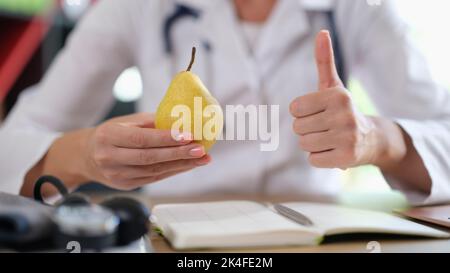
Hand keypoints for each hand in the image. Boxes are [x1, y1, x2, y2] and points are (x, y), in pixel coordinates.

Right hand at [83, 113, 209, 189]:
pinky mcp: (126, 185)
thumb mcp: (125, 122)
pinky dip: (173, 171)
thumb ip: (151, 122)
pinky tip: (188, 165)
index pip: (141, 139)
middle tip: (200, 149)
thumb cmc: (111, 134)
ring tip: (201, 158)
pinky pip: (154, 178)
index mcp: (108, 136)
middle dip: (179, 154)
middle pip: (149, 157)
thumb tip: (181, 122)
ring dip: (181, 165)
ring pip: (154, 170)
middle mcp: (110, 157)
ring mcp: (117, 175)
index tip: (188, 135)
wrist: (87, 156)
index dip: (166, 138)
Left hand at [289, 31, 384, 168]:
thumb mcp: (333, 85)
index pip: (294, 108)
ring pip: (304, 144)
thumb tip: (321, 32)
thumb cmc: (343, 110)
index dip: (302, 113)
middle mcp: (344, 115)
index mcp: (338, 96)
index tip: (319, 112)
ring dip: (313, 144)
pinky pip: (313, 160)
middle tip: (325, 128)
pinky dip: (320, 158)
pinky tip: (334, 151)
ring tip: (330, 139)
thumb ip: (324, 60)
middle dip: (307, 130)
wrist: (372, 139)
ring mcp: (347, 138)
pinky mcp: (346, 158)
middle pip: (297, 128)